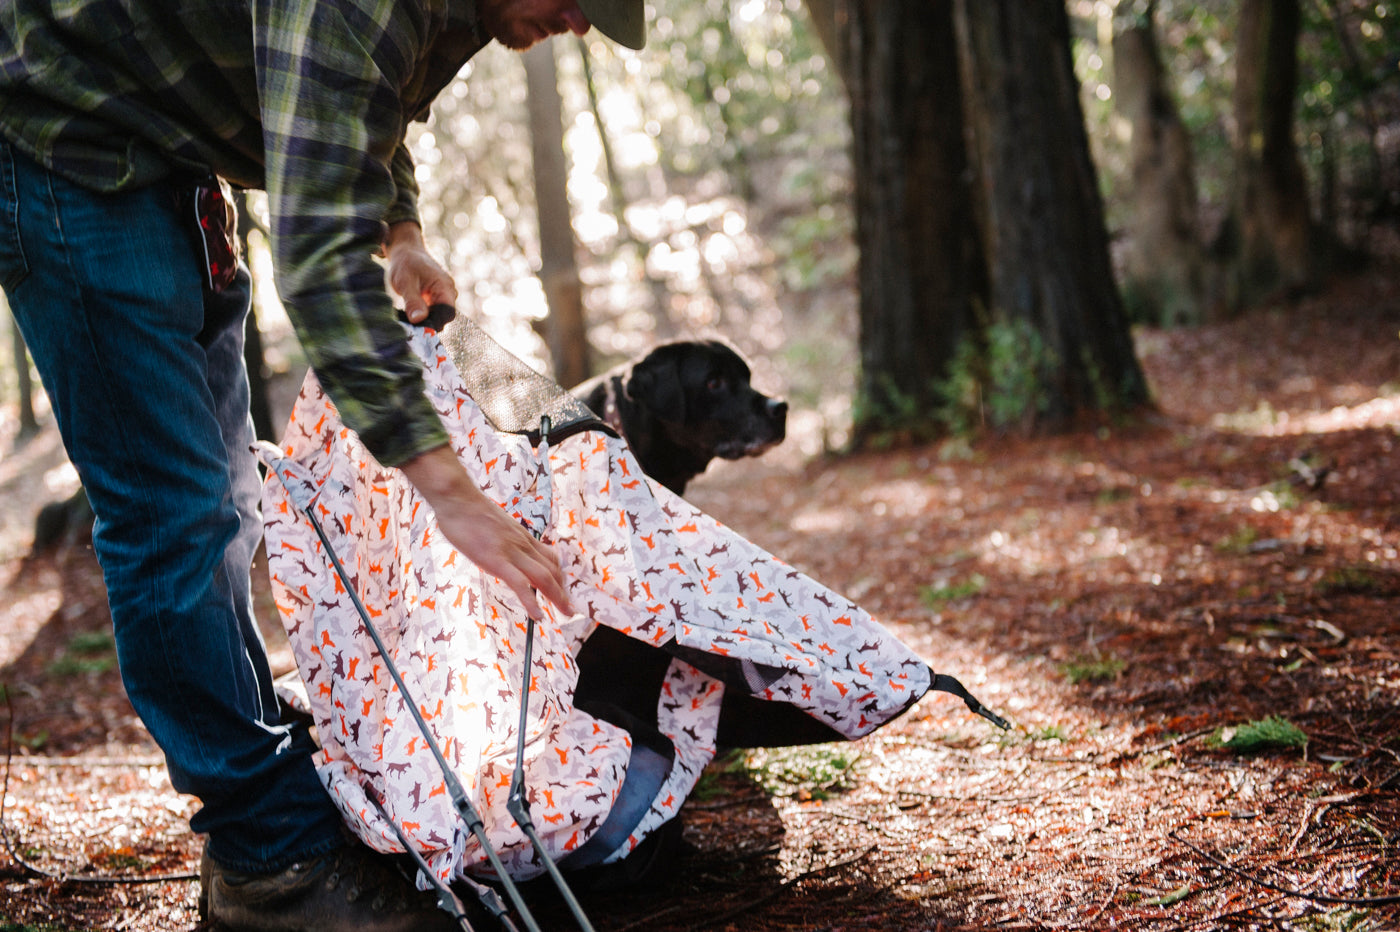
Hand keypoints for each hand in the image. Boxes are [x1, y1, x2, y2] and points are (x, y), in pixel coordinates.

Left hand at [384, 221, 456, 323]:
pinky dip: (423, 315)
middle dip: (428, 323)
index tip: (418, 330)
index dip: (435, 324)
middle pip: (444, 317)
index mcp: (445, 287)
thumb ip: (413, 301)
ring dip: (425, 320)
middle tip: (408, 325)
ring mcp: (444, 295)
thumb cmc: (406, 263)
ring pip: (438, 316)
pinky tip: (410, 313)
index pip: (448, 314)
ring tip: (408, 316)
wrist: (406, 251)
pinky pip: (433, 312)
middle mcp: (449, 292)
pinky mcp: (437, 298)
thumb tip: (418, 320)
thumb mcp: (405, 282)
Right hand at [400, 444, 573, 619]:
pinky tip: (537, 616)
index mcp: (521, 536)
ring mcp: (511, 552)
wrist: (457, 498)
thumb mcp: (492, 524)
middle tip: (570, 608)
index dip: (558, 575)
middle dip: (563, 590)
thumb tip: (496, 545)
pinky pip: (520, 584)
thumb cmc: (468, 510)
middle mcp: (522, 544)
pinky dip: (531, 601)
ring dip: (557, 597)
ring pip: (543, 577)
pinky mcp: (497, 560)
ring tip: (566, 613)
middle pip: (551, 569)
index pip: (548, 557)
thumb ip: (500, 537)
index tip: (562, 588)